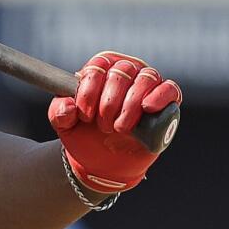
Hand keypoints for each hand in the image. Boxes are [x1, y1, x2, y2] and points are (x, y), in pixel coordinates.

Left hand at [48, 51, 181, 193]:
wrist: (102, 162)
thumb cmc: (83, 134)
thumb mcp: (63, 122)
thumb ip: (59, 111)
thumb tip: (69, 106)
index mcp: (100, 68)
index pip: (98, 66)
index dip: (90, 90)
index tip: (84, 115)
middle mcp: (126, 70)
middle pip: (121, 72)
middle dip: (109, 102)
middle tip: (103, 125)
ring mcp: (147, 85)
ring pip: (145, 79)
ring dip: (130, 105)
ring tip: (119, 128)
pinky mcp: (166, 104)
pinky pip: (169, 89)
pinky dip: (160, 96)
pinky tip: (147, 107)